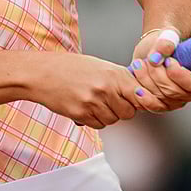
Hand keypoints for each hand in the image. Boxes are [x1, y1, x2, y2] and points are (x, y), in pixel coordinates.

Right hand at [31, 52, 166, 128]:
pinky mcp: (81, 114)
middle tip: (111, 100)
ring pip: (113, 120)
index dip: (144, 101)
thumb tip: (140, 93)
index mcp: (113, 74)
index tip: (148, 104)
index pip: (140, 94)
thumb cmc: (70, 67)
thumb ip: (120, 79)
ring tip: (95, 101)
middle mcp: (105, 89)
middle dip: (122, 109)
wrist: (42, 73)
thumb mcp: (100, 66)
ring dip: (107, 115)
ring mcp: (93, 103)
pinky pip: (98, 125)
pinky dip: (95, 120)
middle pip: (128, 112)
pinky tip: (85, 106)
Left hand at [129, 28, 190, 111]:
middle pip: (173, 91)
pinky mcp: (162, 105)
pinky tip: (137, 88)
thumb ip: (165, 43)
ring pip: (160, 97)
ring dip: (146, 81)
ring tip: (139, 65)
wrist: (155, 51)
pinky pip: (153, 106)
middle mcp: (190, 93)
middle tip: (149, 59)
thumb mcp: (168, 36)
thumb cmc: (167, 44)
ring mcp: (175, 101)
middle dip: (157, 74)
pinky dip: (143, 97)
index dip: (178, 74)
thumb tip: (158, 55)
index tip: (168, 61)